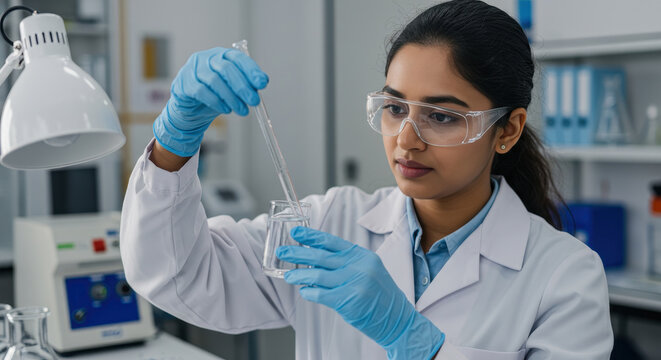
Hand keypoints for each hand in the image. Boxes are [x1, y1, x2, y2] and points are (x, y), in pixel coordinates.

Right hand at [153, 47, 267, 156]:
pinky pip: (201, 91)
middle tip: (254, 101)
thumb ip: (247, 83)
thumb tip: (263, 81)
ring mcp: (193, 69)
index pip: (238, 58)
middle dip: (243, 87)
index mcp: (221, 56)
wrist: (191, 110)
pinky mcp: (184, 83)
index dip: (251, 70)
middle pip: (227, 69)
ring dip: (231, 97)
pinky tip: (226, 109)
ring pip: (214, 80)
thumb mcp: (233, 89)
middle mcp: (206, 58)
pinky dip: (216, 101)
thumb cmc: (215, 96)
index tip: (262, 83)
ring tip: (242, 110)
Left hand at [277, 227, 444, 358]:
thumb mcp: (369, 270)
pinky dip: (309, 292)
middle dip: (298, 253)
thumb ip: (347, 263)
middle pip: (321, 256)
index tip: (296, 233)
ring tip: (288, 276)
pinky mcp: (348, 301)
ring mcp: (354, 283)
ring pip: (318, 275)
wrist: (398, 319)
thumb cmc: (381, 296)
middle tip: (282, 251)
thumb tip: (317, 260)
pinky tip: (304, 291)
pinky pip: (321, 294)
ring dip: (299, 275)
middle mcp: (358, 266)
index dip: (312, 237)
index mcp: (362, 256)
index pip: (332, 242)